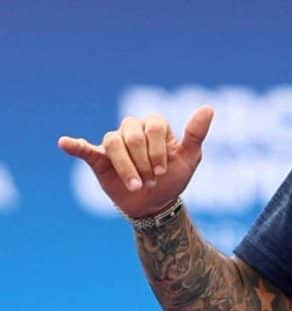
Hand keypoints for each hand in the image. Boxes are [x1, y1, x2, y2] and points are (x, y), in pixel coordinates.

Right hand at [58, 106, 213, 218]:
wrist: (156, 203)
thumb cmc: (174, 177)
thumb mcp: (190, 158)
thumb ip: (195, 133)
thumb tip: (208, 107)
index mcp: (156, 127)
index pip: (154, 126)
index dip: (158, 149)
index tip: (163, 171)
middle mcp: (134, 130)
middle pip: (133, 134)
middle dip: (143, 160)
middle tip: (151, 180)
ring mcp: (116, 144)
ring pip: (113, 143)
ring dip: (125, 166)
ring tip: (136, 185)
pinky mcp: (99, 159)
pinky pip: (85, 149)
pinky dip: (75, 145)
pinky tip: (65, 143)